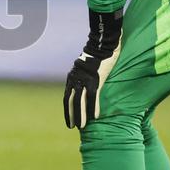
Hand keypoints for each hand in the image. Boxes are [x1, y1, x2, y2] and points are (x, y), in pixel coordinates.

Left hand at [64, 8, 123, 128]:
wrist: (102, 41)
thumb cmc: (96, 53)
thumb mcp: (85, 65)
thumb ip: (83, 75)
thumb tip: (84, 84)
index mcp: (72, 76)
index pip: (67, 97)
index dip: (67, 110)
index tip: (68, 120)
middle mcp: (76, 78)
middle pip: (71, 101)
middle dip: (72, 115)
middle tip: (73, 127)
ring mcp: (86, 79)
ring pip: (81, 101)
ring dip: (81, 115)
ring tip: (82, 126)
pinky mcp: (96, 78)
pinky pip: (94, 96)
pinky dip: (94, 108)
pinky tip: (95, 117)